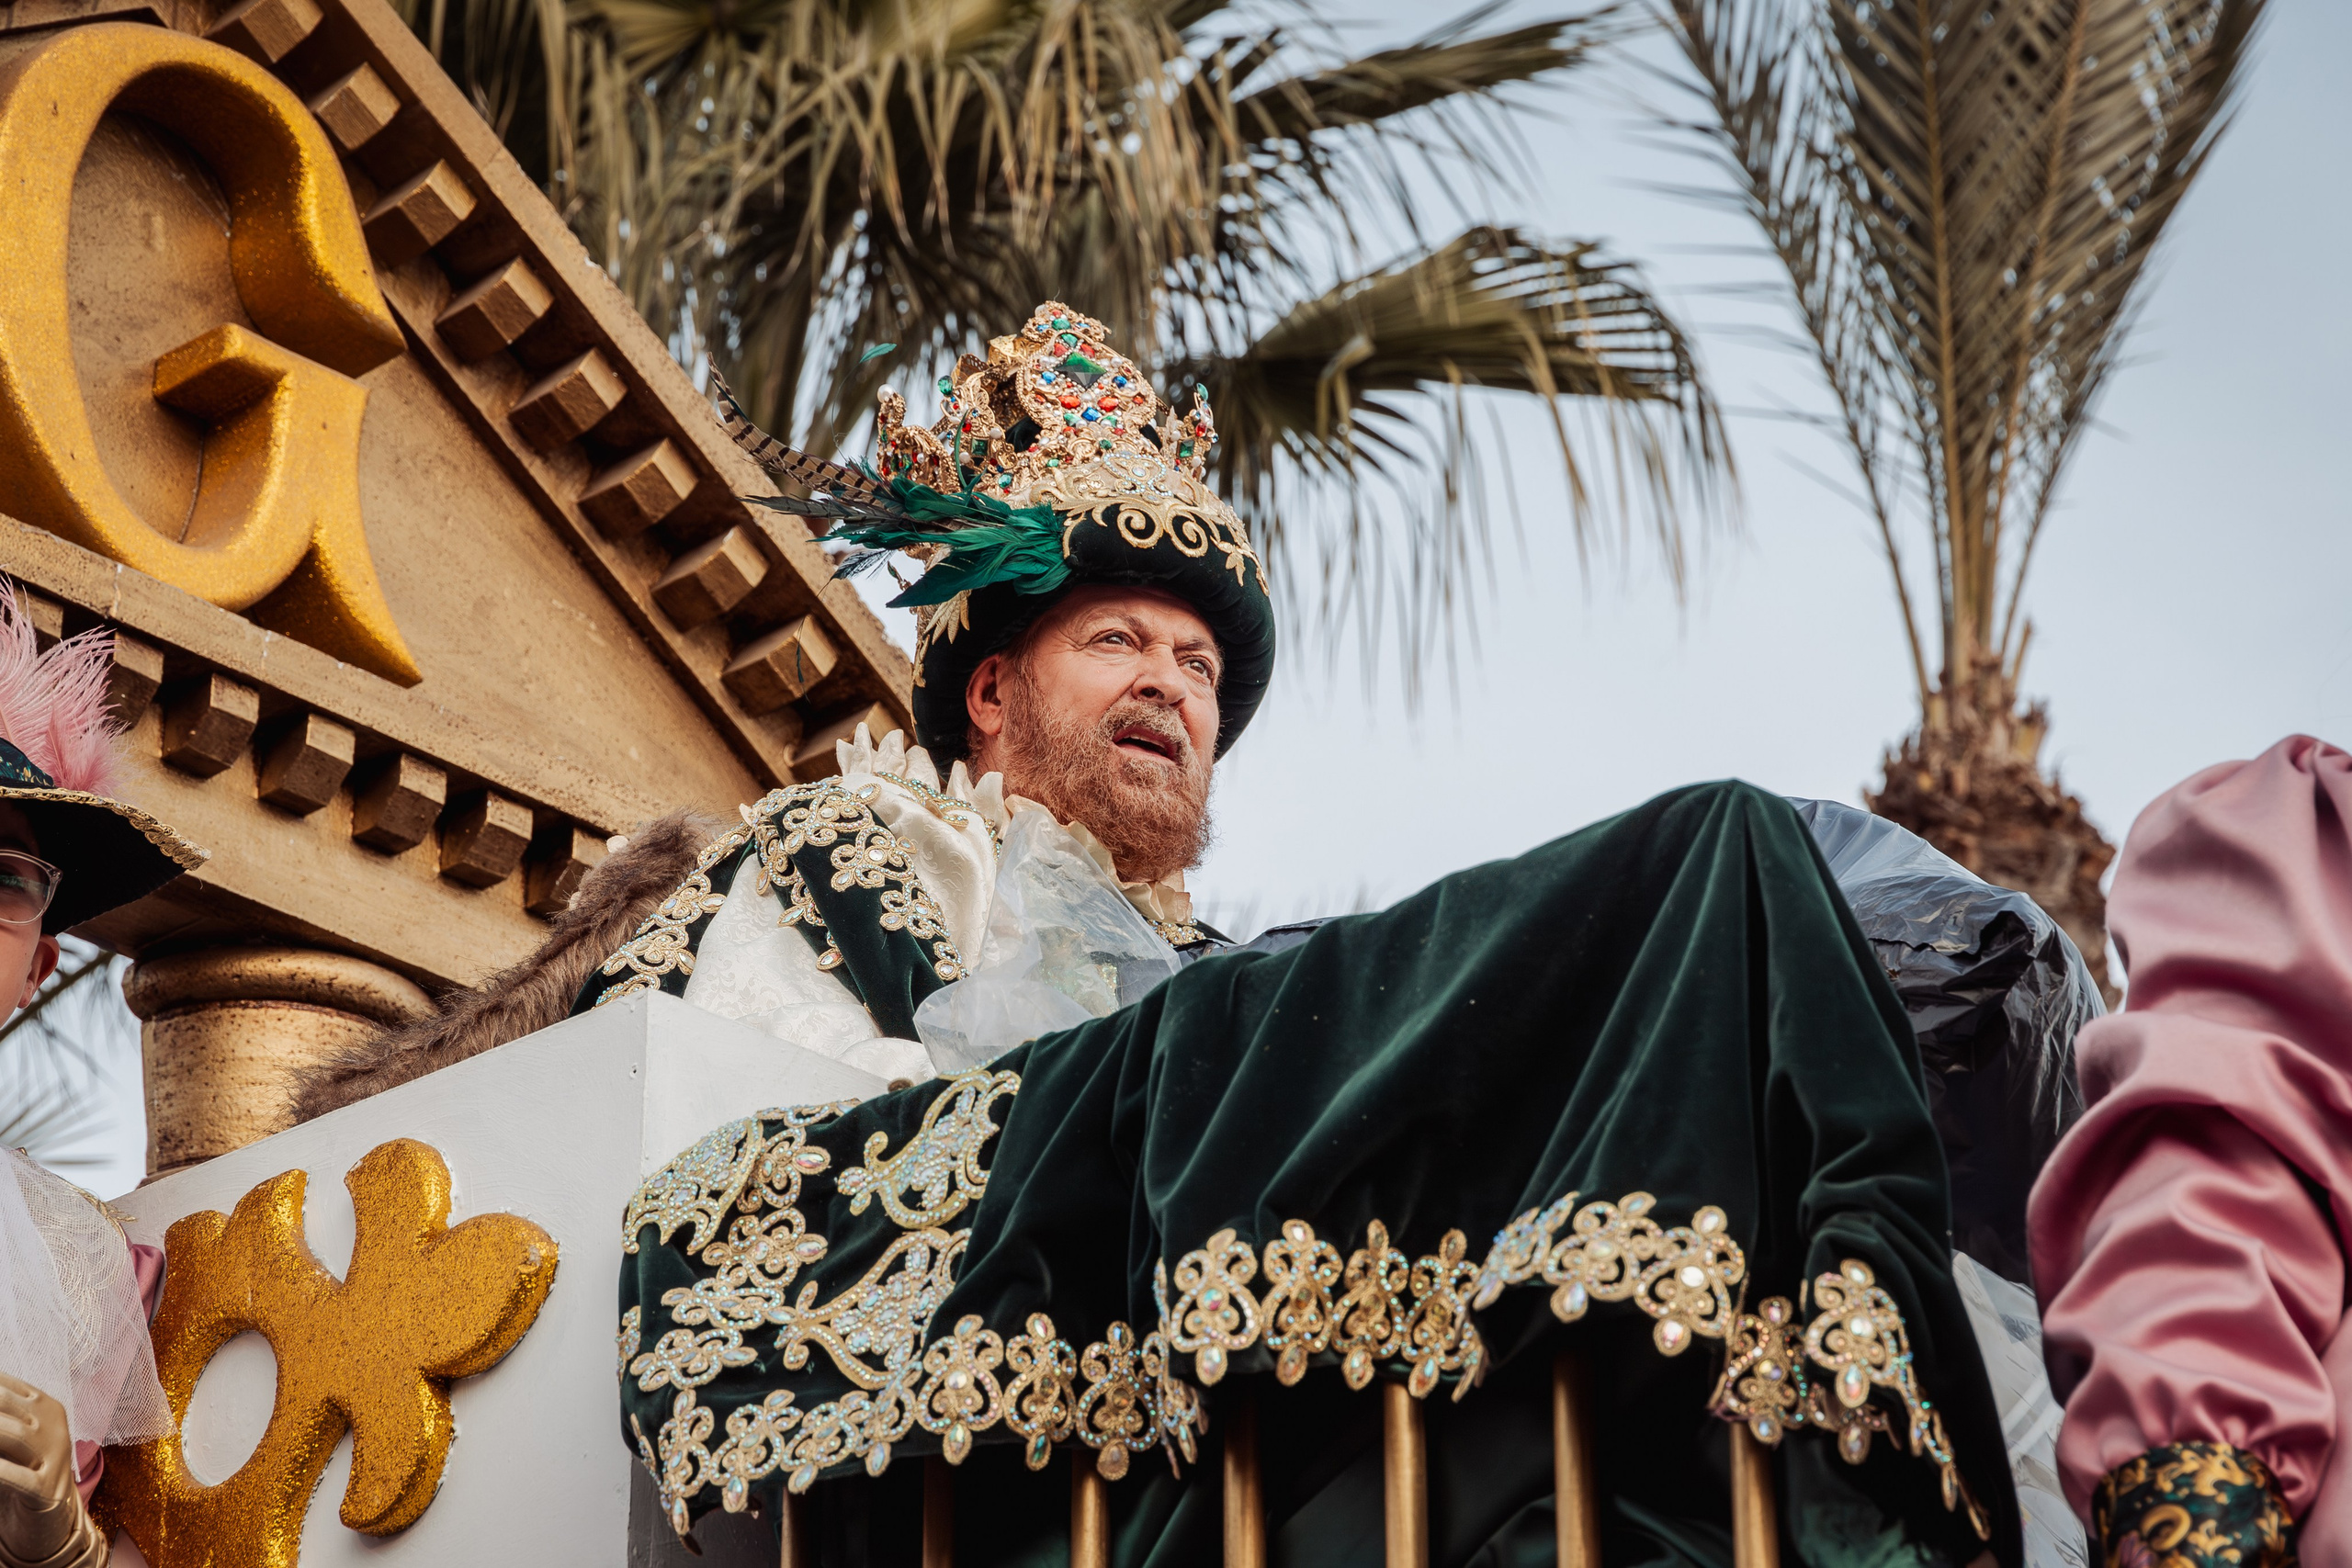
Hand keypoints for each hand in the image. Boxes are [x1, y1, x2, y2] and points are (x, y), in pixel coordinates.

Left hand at [0, 1371, 78, 1563]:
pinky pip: (12, 1476)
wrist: (47, 1520)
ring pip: (11, 1434)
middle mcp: (52, 1425)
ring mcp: (54, 1455)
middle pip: (3, 1403)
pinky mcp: (46, 1489)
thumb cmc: (19, 1473)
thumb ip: (0, 1421)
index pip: (3, 1386)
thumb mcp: (8, 1441)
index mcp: (44, 1405)